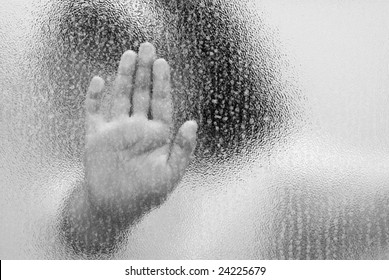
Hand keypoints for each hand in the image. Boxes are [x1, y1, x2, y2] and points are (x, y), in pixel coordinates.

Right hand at [84, 42, 196, 210]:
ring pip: (120, 97)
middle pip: (141, 93)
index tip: (162, 62)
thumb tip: (192, 123)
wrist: (115, 208)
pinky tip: (99, 81)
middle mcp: (137, 128)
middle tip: (147, 46)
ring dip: (123, 76)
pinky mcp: (96, 137)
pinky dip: (94, 97)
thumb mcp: (171, 174)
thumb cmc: (147, 194)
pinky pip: (93, 112)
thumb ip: (183, 149)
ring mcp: (116, 130)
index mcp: (157, 134)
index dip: (162, 82)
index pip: (161, 102)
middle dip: (144, 71)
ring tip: (129, 54)